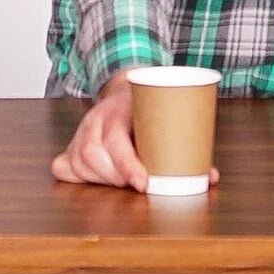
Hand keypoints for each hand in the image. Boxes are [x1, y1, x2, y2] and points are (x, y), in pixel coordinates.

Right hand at [52, 72, 220, 191]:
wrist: (127, 87)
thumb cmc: (150, 108)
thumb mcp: (166, 116)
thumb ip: (187, 147)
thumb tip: (210, 177)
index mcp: (119, 107)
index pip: (115, 137)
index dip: (127, 164)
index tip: (143, 184)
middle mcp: (96, 118)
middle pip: (94, 153)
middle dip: (116, 177)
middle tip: (138, 185)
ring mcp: (81, 131)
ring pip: (79, 161)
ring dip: (101, 180)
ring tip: (123, 184)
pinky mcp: (73, 144)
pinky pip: (64, 165)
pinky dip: (75, 177)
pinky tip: (92, 181)